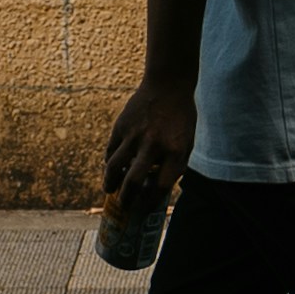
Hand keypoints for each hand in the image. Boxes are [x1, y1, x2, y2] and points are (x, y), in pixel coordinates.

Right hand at [101, 76, 195, 206]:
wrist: (168, 85)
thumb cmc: (179, 120)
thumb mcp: (185, 143)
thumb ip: (172, 167)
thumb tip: (151, 191)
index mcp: (175, 151)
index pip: (161, 186)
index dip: (151, 202)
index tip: (144, 208)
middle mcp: (154, 144)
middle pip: (134, 181)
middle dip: (127, 200)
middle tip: (125, 207)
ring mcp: (135, 134)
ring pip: (114, 167)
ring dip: (110, 183)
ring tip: (109, 191)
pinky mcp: (121, 126)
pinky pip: (110, 151)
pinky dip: (109, 164)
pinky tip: (111, 170)